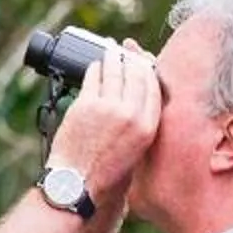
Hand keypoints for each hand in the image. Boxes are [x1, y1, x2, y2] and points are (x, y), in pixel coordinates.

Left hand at [48, 41, 159, 199]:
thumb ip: (140, 125)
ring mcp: (108, 107)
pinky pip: (93, 76)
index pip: (154, 87)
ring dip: (113, 56)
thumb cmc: (105, 173)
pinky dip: (95, 67)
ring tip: (111, 49)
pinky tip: (95, 63)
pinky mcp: (86, 104)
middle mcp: (132, 115)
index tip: (144, 62)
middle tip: (127, 49)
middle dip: (132, 59)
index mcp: (148, 127)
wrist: (78, 183)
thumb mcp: (136, 150)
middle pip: (136, 74)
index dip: (148, 71)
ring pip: (115, 70)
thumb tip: (135, 100)